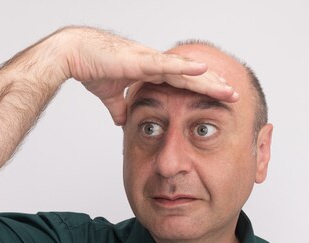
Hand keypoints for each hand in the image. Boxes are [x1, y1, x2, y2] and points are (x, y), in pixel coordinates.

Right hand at [57, 27, 238, 124]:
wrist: (74, 54)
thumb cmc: (91, 68)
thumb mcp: (110, 96)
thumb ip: (119, 107)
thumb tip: (123, 121)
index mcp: (150, 71)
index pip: (183, 83)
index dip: (202, 90)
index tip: (218, 100)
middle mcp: (155, 64)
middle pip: (191, 77)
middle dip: (214, 86)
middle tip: (234, 96)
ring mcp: (149, 60)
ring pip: (186, 72)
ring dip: (208, 80)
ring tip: (228, 88)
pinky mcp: (140, 60)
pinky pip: (166, 65)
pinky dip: (184, 68)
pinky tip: (202, 70)